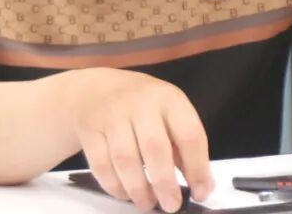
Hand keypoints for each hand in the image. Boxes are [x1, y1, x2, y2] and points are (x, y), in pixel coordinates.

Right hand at [66, 68, 213, 211]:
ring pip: (125, 159)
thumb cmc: (141, 107)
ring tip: (148, 203)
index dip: (198, 168)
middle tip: (171, 205)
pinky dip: (115, 186)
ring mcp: (112, 114)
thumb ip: (184, 146)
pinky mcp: (89, 129)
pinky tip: (126, 193)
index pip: (189, 134)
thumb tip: (202, 185)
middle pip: (155, 147)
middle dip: (165, 183)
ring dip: (139, 189)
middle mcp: (140, 102)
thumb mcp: (168, 113)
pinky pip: (102, 165)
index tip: (200, 192)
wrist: (96, 89)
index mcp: (168, 98)